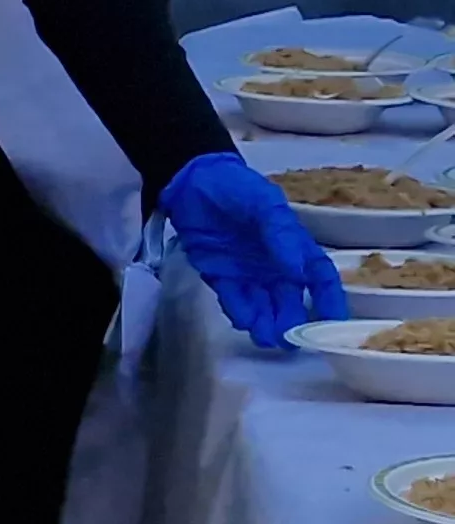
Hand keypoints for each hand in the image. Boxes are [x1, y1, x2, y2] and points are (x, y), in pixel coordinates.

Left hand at [164, 153, 347, 347]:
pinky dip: (239, 312)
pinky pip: (234, 300)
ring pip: (264, 306)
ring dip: (267, 323)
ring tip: (266, 338)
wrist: (190, 182)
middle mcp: (275, 266)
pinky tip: (243, 321)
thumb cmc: (236, 188)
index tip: (334, 323)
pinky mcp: (220, 277)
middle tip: (290, 341)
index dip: (329, 301)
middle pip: (291, 300)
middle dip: (292, 322)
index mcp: (293, 248)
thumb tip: (299, 272)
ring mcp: (248, 273)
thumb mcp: (264, 204)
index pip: (319, 279)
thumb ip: (281, 235)